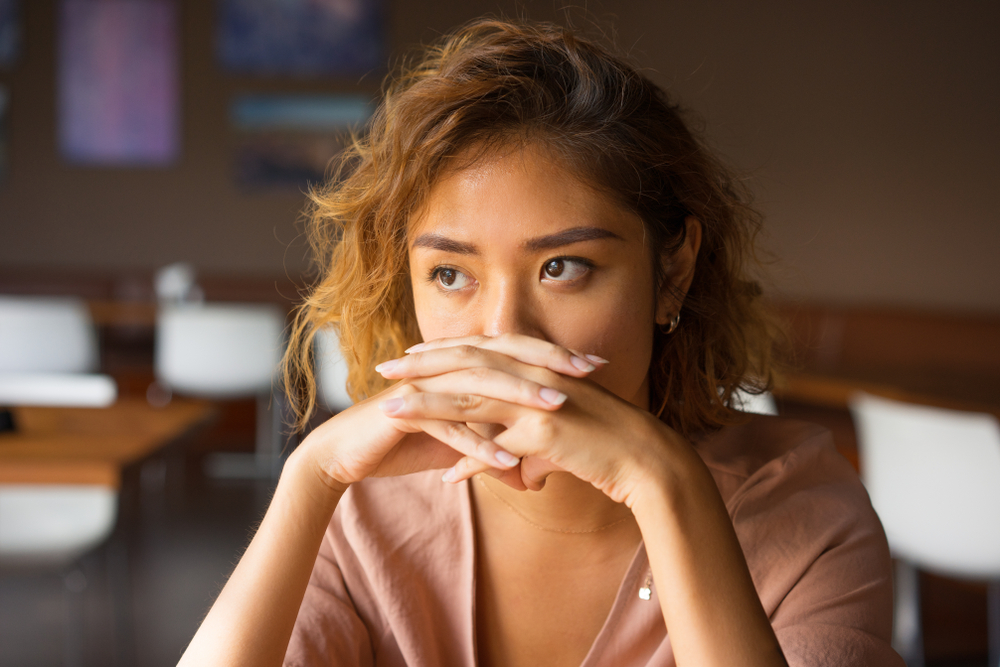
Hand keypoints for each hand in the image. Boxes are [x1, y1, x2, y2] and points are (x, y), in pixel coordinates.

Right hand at [296, 335, 599, 490]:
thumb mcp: (456, 446)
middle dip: (547, 363)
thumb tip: (528, 471)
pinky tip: (506, 462)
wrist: (346, 453)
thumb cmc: (403, 443)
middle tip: (588, 372)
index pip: (513, 353)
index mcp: (459, 367)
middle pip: (502, 358)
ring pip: (478, 388)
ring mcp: (424, 389)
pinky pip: (446, 429)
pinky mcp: (405, 414)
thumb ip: (492, 448)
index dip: (553, 355)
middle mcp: (444, 370)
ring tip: (557, 409)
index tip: (595, 364)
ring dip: (519, 399)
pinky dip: (477, 446)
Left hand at [376, 333, 683, 505]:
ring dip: (429, 406)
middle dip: (422, 367)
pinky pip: (499, 449)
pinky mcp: (548, 432)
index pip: (479, 351)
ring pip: (472, 400)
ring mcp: (541, 401)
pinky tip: (447, 478)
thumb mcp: (558, 433)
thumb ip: (524, 441)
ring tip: (392, 411)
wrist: (648, 460)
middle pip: (467, 365)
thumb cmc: (604, 445)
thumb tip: (499, 467)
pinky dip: (472, 464)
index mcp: (536, 367)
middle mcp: (535, 376)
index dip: (442, 352)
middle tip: (385, 370)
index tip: (409, 356)